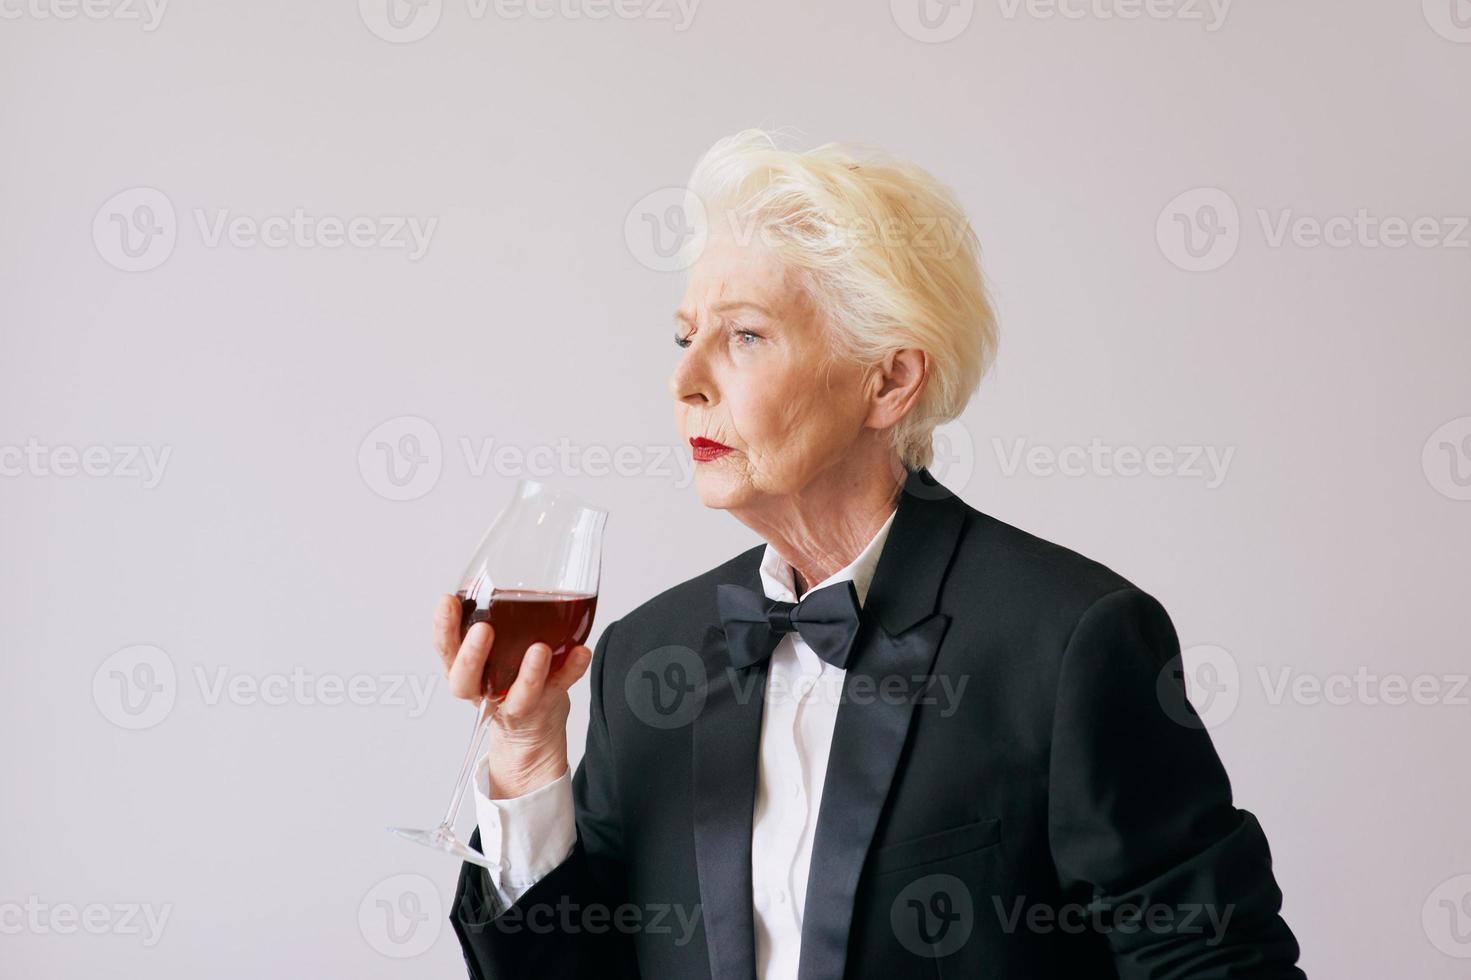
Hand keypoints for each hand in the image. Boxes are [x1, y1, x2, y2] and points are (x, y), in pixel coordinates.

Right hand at [434, 593, 593, 798]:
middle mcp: (484, 690)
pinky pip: (560, 688)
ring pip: (518, 695)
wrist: (531, 729)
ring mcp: (516, 702)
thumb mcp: (489, 652)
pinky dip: (572, 669)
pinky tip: (581, 652)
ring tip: (540, 649)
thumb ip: (489, 619)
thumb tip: (496, 572)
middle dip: (471, 655)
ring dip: (528, 673)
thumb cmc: (507, 677)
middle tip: (483, 629)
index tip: (448, 600)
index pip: (445, 649)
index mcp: (466, 671)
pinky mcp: (546, 705)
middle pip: (466, 680)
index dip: (442, 627)